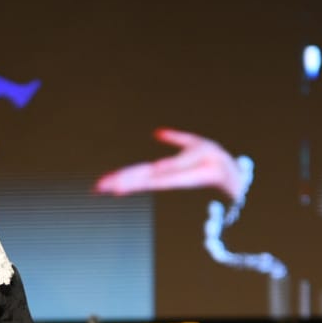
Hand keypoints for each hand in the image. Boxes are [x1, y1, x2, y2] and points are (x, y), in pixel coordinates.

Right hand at [94, 129, 245, 200]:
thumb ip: (173, 138)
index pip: (137, 172)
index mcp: (162, 168)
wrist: (225, 164)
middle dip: (116, 182)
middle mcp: (162, 175)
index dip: (120, 176)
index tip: (103, 183)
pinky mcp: (177, 178)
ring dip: (125, 183)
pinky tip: (133, 184)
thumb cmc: (209, 156)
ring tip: (107, 188)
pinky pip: (157, 179)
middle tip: (96, 188)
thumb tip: (157, 133)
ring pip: (142, 180)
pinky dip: (144, 182)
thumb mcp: (188, 143)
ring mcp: (169, 177)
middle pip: (135, 178)